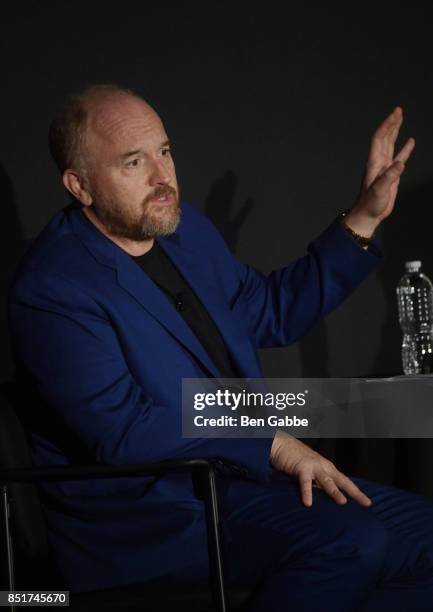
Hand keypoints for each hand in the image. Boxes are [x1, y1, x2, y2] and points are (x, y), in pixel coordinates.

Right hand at [270, 431, 371, 507]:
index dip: (356, 492)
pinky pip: (304, 482)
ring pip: (327, 481)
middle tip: (365, 503)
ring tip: (342, 502)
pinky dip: (307, 492)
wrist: (281, 444)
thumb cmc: (296, 459)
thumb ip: (318, 483)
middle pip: (342, 481)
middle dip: (354, 492)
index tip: (368, 503)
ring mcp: (313, 466)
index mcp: (327, 469)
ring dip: (334, 491)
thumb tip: (326, 499)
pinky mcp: (301, 467)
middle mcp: (324, 467)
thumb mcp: (311, 472)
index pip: (345, 482)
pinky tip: (308, 503)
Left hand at [344, 107, 414, 236]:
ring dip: (396, 131)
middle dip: (391, 123)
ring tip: (400, 119)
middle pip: (385, 138)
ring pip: (391, 144)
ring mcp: (385, 167)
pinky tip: (411, 142)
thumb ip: (390, 177)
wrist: (368, 215)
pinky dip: (405, 149)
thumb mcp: (379, 190)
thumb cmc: (370, 204)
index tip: (395, 114)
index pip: (379, 139)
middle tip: (398, 110)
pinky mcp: (391, 175)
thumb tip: (400, 164)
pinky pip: (399, 157)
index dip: (387, 125)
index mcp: (374, 163)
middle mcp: (379, 162)